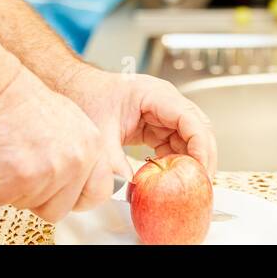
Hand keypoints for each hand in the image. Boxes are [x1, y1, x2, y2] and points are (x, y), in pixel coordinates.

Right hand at [0, 66, 111, 222]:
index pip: (98, 194)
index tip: (61, 194)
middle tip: (23, 168)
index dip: (75, 198)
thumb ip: (80, 154)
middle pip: (57, 210)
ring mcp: (47, 172)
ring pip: (25, 205)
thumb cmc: (24, 101)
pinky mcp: (17, 179)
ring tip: (9, 154)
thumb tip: (80, 183)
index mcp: (92, 148)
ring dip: (10, 187)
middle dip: (35, 196)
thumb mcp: (71, 122)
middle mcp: (75, 161)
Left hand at [57, 66, 217, 178]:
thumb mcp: (101, 133)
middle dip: (201, 157)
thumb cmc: (87, 96)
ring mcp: (162, 112)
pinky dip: (175, 160)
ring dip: (188, 161)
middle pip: (197, 128)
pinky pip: (174, 142)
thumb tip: (128, 190)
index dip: (200, 146)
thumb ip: (114, 163)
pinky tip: (167, 177)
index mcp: (155, 94)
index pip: (191, 119)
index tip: (200, 171)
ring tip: (184, 185)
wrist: (75, 87)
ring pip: (188, 137)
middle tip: (198, 185)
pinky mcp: (155, 123)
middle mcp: (164, 101)